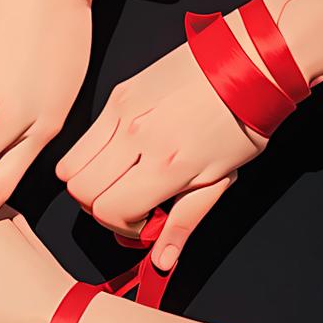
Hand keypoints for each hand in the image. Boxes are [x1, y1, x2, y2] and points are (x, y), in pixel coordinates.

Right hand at [57, 30, 253, 270]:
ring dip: (88, 183)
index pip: (109, 211)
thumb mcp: (220, 180)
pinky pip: (84, 137)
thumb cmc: (243, 121)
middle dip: (99, 208)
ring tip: (120, 181)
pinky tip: (124, 154)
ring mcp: (122, 112)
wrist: (252, 62)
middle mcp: (136, 137)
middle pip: (80, 191)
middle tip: (129, 204)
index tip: (144, 223)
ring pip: (70, 166)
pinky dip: (93, 155)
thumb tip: (162, 261)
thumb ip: (184, 221)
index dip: (122, 227)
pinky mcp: (118, 93)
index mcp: (167, 164)